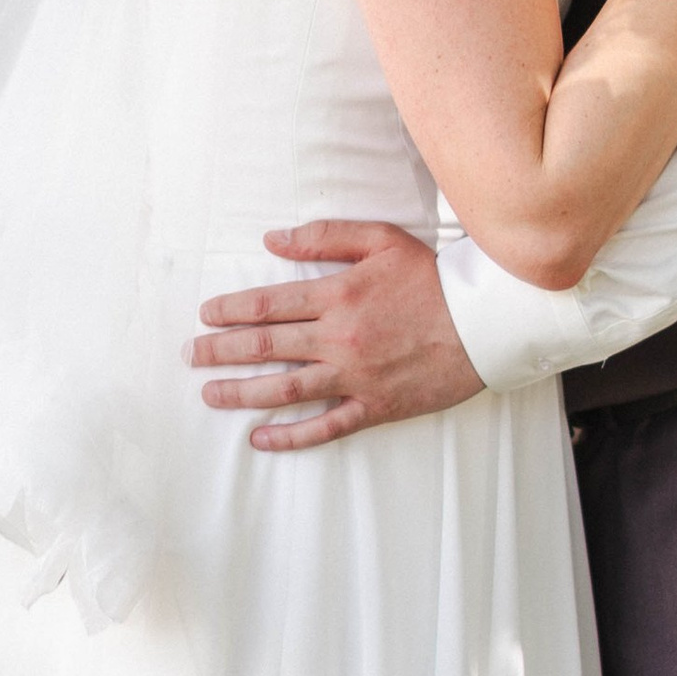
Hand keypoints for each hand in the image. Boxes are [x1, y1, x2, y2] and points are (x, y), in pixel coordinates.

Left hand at [191, 222, 482, 448]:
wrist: (485, 323)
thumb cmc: (435, 277)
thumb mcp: (382, 240)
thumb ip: (325, 236)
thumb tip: (274, 238)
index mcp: (338, 295)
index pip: (268, 305)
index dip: (230, 311)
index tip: (205, 316)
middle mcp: (339, 339)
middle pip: (266, 347)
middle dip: (221, 351)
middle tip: (191, 355)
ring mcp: (355, 377)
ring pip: (285, 389)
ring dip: (241, 393)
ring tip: (209, 394)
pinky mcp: (375, 407)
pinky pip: (325, 426)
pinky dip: (290, 436)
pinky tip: (260, 439)